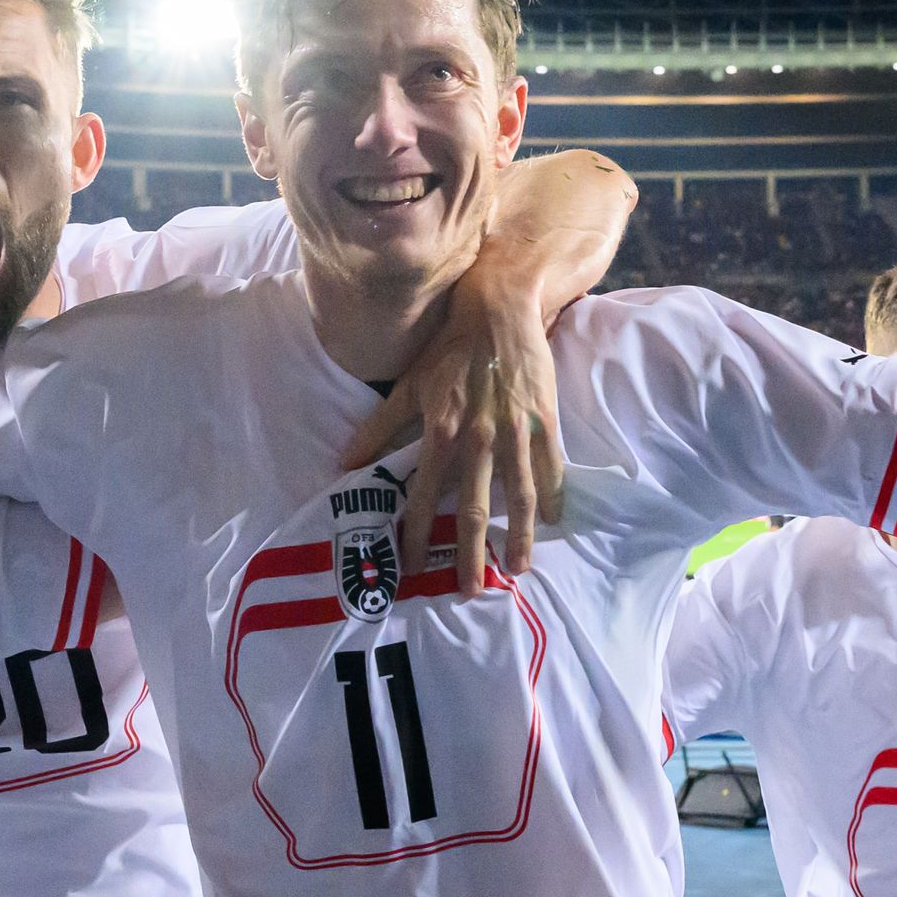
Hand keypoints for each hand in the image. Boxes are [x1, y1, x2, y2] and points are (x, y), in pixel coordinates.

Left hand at [342, 268, 566, 586]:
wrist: (500, 306)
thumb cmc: (449, 346)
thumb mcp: (409, 385)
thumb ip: (379, 428)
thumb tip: (345, 464)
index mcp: (442, 431)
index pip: (424, 496)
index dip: (416, 534)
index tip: (412, 566)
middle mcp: (479, 438)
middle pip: (473, 509)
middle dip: (470, 554)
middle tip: (469, 590)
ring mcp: (516, 432)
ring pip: (518, 497)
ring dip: (517, 537)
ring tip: (516, 568)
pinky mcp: (544, 420)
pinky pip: (550, 469)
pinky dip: (550, 497)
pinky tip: (552, 521)